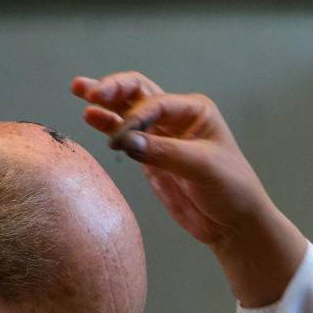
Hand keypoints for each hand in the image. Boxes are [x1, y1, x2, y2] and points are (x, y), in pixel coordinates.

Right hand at [71, 72, 305, 305]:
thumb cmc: (231, 189)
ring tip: (79, 89)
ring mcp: (161, 137)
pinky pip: (125, 137)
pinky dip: (107, 125)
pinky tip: (90, 117)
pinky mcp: (150, 158)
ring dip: (105, 102)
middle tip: (88, 91)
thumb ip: (164, 153)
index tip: (123, 137)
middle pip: (138, 93)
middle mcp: (176, 118)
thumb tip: (125, 141)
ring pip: (128, 111)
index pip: (156, 103)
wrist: (233, 223)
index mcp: (195, 111)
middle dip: (113, 89)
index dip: (135, 115)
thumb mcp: (202, 168)